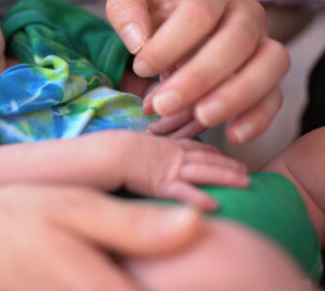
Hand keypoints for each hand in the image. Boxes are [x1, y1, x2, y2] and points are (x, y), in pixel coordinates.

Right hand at [0, 183, 202, 290]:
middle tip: (178, 273)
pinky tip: (106, 273)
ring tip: (129, 267)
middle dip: (160, 286)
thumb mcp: (75, 207)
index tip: (221, 283)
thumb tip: (199, 224)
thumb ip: (137, 225)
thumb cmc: (12, 216)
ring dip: (133, 286)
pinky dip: (107, 288)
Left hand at [107, 0, 288, 144]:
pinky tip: (233, 135)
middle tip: (163, 104)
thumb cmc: (151, 12)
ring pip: (269, 65)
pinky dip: (258, 118)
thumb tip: (138, 40)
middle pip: (238, 40)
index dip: (170, 44)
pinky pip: (275, 96)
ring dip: (236, 96)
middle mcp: (245, 11)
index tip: (141, 68)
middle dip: (199, 76)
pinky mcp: (266, 75)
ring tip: (202, 118)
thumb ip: (124, 8)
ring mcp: (262, 42)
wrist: (171, 29)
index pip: (199, 11)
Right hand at [110, 132, 247, 210]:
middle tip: (245, 171)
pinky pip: (183, 192)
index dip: (212, 153)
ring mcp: (168, 168)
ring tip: (245, 183)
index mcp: (164, 145)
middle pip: (205, 159)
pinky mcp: (160, 183)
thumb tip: (144, 155)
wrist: (104, 150)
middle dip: (227, 164)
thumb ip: (142, 150)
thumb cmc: (111, 148)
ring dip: (225, 177)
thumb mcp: (131, 144)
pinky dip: (199, 198)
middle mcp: (171, 155)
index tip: (226, 157)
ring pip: (203, 172)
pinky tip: (215, 206)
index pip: (193, 148)